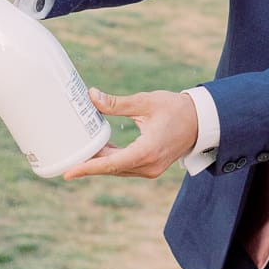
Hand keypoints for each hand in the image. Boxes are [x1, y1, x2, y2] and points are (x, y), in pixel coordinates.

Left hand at [62, 88, 198, 180]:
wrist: (201, 121)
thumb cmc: (176, 109)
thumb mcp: (146, 102)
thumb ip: (118, 103)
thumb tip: (92, 96)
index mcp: (147, 151)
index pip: (111, 164)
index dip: (88, 168)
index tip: (68, 173)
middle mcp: (148, 166)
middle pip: (111, 168)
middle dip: (89, 163)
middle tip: (67, 157)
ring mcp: (151, 169)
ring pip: (118, 169)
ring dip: (100, 161)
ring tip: (80, 151)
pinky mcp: (151, 167)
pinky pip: (126, 167)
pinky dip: (112, 160)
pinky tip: (100, 150)